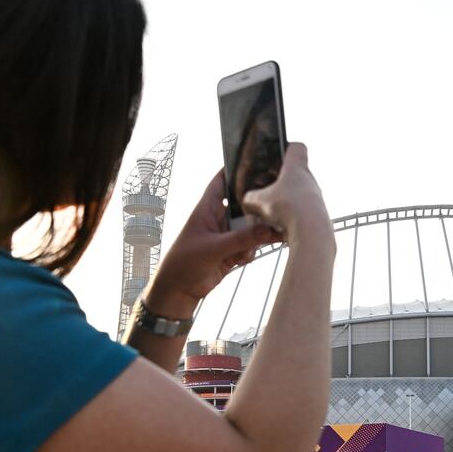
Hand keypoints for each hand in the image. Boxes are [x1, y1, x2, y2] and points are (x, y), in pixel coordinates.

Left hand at [145, 168, 283, 315]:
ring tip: (255, 243)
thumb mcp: (213, 248)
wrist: (179, 290)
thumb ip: (242, 239)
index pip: (223, 180)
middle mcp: (219, 217)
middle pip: (244, 202)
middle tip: (274, 209)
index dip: (237, 169)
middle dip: (257, 207)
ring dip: (255, 235)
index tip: (259, 161)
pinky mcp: (233, 250)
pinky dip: (250, 252)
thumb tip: (269, 229)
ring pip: (252, 226)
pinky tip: (240, 260)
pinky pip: (251, 244)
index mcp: (208, 207)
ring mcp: (227, 233)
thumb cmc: (184, 262)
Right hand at [239, 143, 331, 246]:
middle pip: (295, 173)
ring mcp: (316, 197)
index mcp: (296, 167)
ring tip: (270, 213)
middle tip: (265, 189)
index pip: (296, 147)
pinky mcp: (318, 214)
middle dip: (280, 181)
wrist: (311, 233)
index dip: (286, 147)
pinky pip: (302, 212)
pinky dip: (292, 216)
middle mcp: (310, 179)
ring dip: (286, 201)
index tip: (276, 153)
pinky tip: (280, 226)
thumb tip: (248, 200)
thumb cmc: (288, 208)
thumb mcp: (258, 201)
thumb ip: (250, 197)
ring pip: (298, 194)